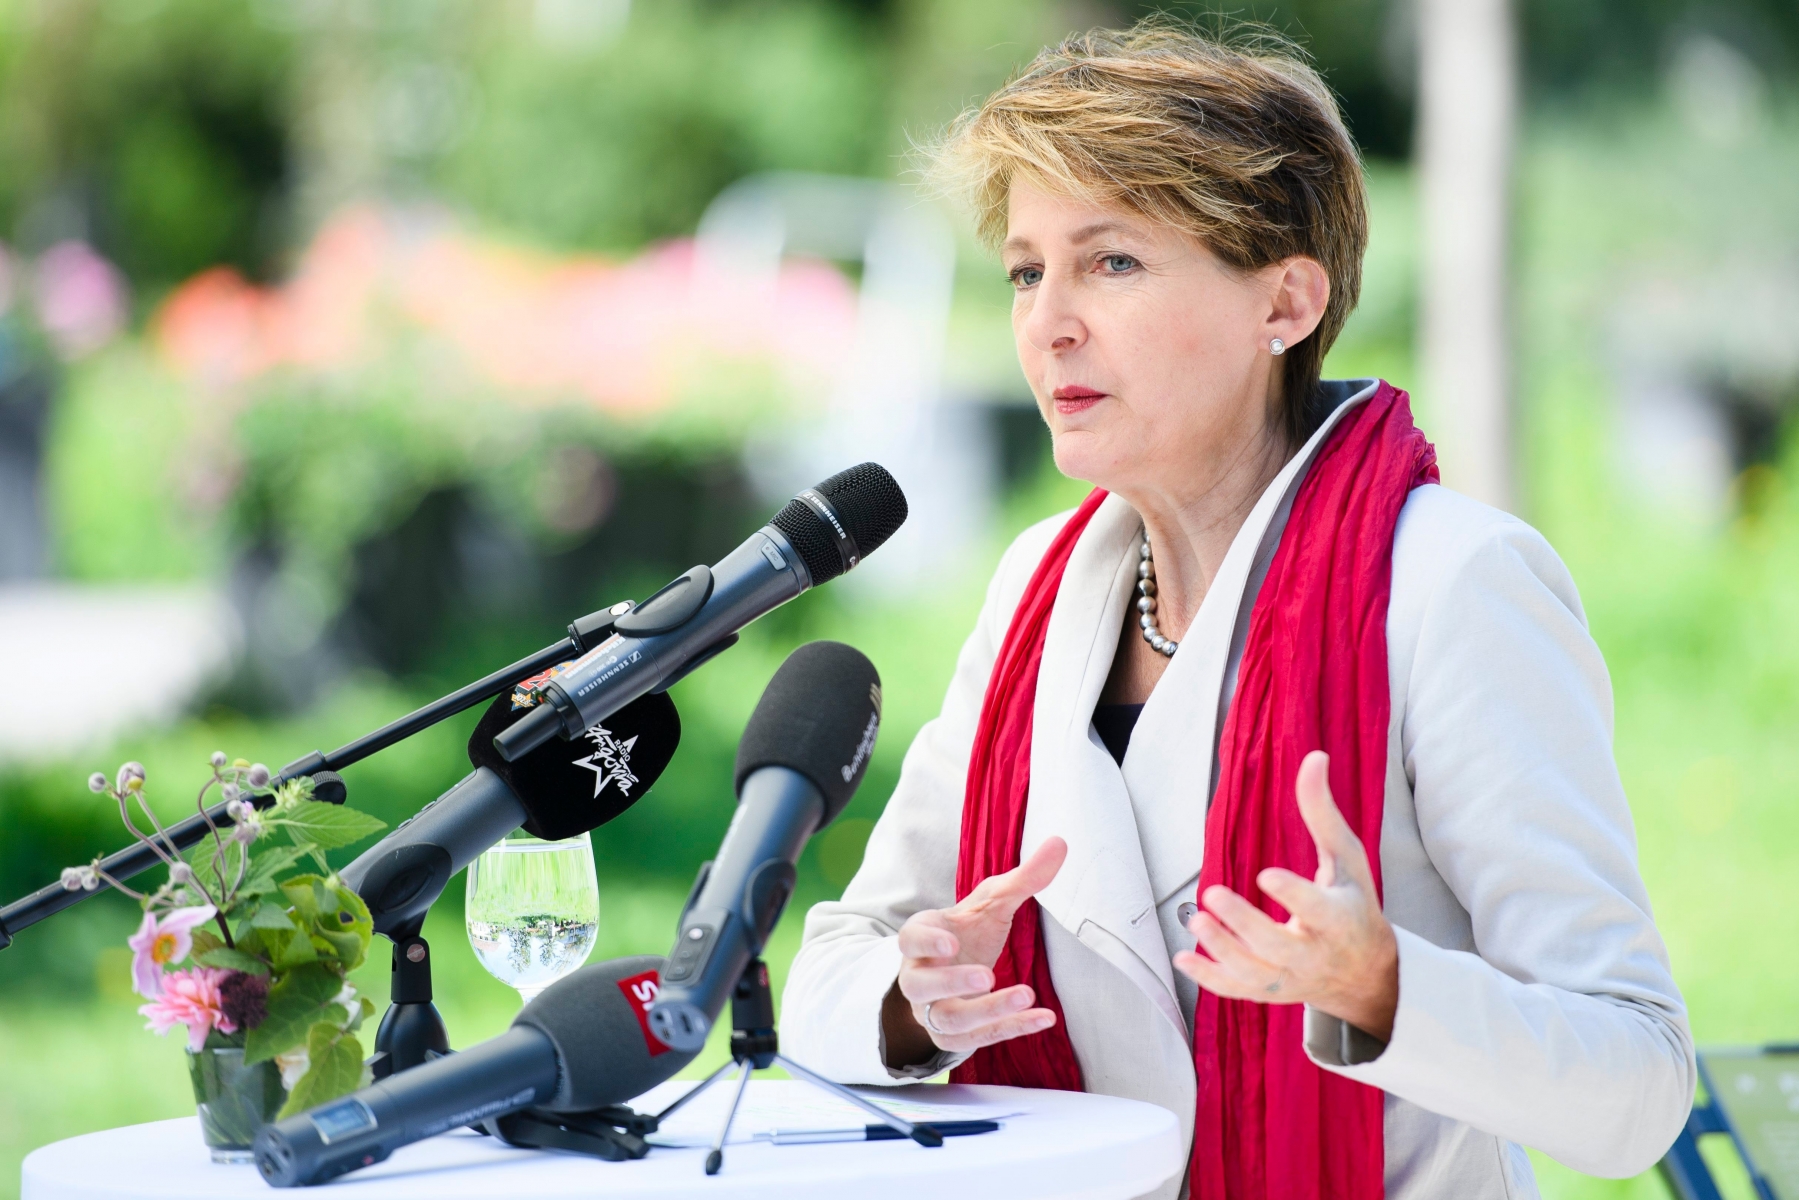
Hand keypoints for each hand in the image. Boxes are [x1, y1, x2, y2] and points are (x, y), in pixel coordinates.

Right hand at [881, 837, 1066, 1066]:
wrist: (955, 971)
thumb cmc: (969, 931)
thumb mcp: (992, 903)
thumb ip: (1023, 878)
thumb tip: (1060, 843)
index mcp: (920, 939)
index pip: (910, 939)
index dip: (926, 942)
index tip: (951, 942)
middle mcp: (919, 977)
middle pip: (921, 986)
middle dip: (953, 983)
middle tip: (988, 976)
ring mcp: (932, 1010)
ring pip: (948, 1020)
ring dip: (987, 1012)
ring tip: (1026, 996)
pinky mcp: (953, 1036)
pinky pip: (976, 1041)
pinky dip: (1011, 1029)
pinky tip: (1043, 1018)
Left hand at [1172, 751, 1398, 1040]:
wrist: (1367, 974)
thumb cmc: (1354, 903)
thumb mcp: (1346, 858)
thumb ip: (1323, 812)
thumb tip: (1314, 756)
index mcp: (1341, 919)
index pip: (1317, 910)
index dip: (1293, 895)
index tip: (1265, 873)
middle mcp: (1316, 954)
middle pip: (1278, 947)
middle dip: (1245, 925)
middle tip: (1211, 894)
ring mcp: (1292, 979)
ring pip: (1255, 975)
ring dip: (1222, 952)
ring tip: (1193, 922)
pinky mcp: (1272, 993)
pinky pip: (1239, 992)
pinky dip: (1210, 980)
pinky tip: (1182, 957)